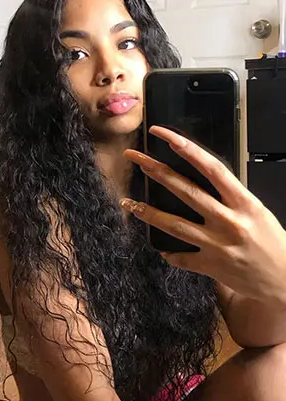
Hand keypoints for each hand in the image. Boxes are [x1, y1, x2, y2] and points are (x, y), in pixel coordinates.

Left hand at [121, 125, 285, 304]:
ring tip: (129, 202)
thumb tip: (200, 176)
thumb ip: (230, 196)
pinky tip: (159, 247)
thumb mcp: (256, 211)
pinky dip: (169, 252)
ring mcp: (219, 245)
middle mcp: (230, 221)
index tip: (163, 134)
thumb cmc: (272, 242)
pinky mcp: (212, 266)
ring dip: (148, 212)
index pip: (211, 168)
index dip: (186, 148)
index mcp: (244, 203)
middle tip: (134, 156)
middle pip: (185, 191)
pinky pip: (181, 257)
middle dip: (155, 170)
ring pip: (174, 225)